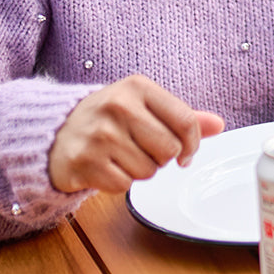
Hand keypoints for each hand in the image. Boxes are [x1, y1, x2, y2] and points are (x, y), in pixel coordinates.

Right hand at [48, 75, 224, 193]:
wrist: (55, 132)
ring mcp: (100, 135)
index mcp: (138, 87)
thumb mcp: (145, 106)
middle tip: (144, 149)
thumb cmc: (109, 118)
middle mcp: (118, 107)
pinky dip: (120, 182)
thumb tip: (218, 125)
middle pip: (170, 149)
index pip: (186, 120)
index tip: (186, 153)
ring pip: (149, 170)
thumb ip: (182, 116)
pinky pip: (125, 186)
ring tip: (123, 156)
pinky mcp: (84, 162)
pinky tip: (108, 167)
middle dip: (163, 157)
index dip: (193, 143)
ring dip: (141, 170)